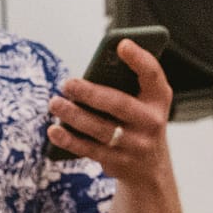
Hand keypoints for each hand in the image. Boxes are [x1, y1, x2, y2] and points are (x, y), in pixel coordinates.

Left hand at [46, 39, 173, 186]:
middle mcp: (151, 122)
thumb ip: (124, 86)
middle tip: (67, 83)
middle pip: (119, 104)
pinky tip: (54, 130)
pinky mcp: (118, 162)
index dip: (139, 59)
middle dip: (90, 93)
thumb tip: (85, 79)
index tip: (121, 44)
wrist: (149, 168)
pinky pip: (89, 150)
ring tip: (54, 103)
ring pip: (101, 129)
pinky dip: (69, 140)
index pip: (152, 75)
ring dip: (74, 115)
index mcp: (159, 98)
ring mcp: (136, 145)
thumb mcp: (143, 102)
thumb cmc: (137, 122)